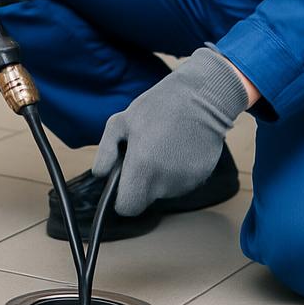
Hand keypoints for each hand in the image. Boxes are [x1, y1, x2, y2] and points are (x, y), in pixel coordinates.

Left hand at [92, 47, 250, 215]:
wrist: (202, 97)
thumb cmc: (159, 106)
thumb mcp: (121, 122)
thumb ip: (105, 152)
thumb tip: (101, 175)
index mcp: (143, 168)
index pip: (128, 208)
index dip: (122, 199)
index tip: (124, 185)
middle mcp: (165, 181)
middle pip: (146, 200)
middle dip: (141, 185)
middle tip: (144, 156)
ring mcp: (186, 181)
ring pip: (164, 192)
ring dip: (160, 177)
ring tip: (164, 148)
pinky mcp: (201, 177)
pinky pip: (182, 183)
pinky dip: (178, 172)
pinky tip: (179, 149)